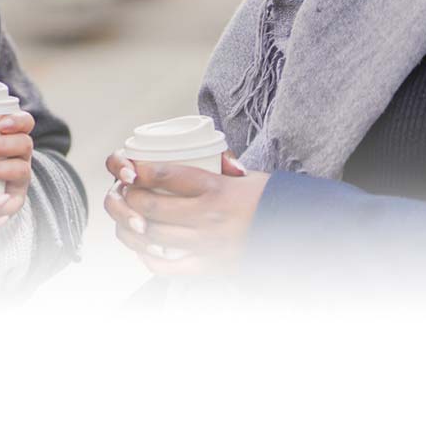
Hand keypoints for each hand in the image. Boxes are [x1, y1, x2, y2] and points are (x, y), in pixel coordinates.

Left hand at [0, 107, 34, 217]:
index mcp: (10, 137)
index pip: (25, 122)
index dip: (18, 120)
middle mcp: (20, 156)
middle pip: (24, 144)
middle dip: (3, 144)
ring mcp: (19, 179)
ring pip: (20, 170)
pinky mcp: (14, 202)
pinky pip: (15, 202)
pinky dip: (5, 202)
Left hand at [103, 148, 268, 274]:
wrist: (300, 235)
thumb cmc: (273, 204)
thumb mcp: (250, 177)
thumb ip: (224, 170)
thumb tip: (215, 159)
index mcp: (217, 188)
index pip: (165, 174)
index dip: (138, 170)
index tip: (128, 168)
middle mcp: (208, 216)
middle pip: (151, 206)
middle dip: (129, 198)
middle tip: (126, 194)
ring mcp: (207, 244)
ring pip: (153, 237)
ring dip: (132, 228)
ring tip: (130, 220)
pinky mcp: (209, 267)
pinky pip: (168, 267)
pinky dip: (149, 259)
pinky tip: (144, 251)